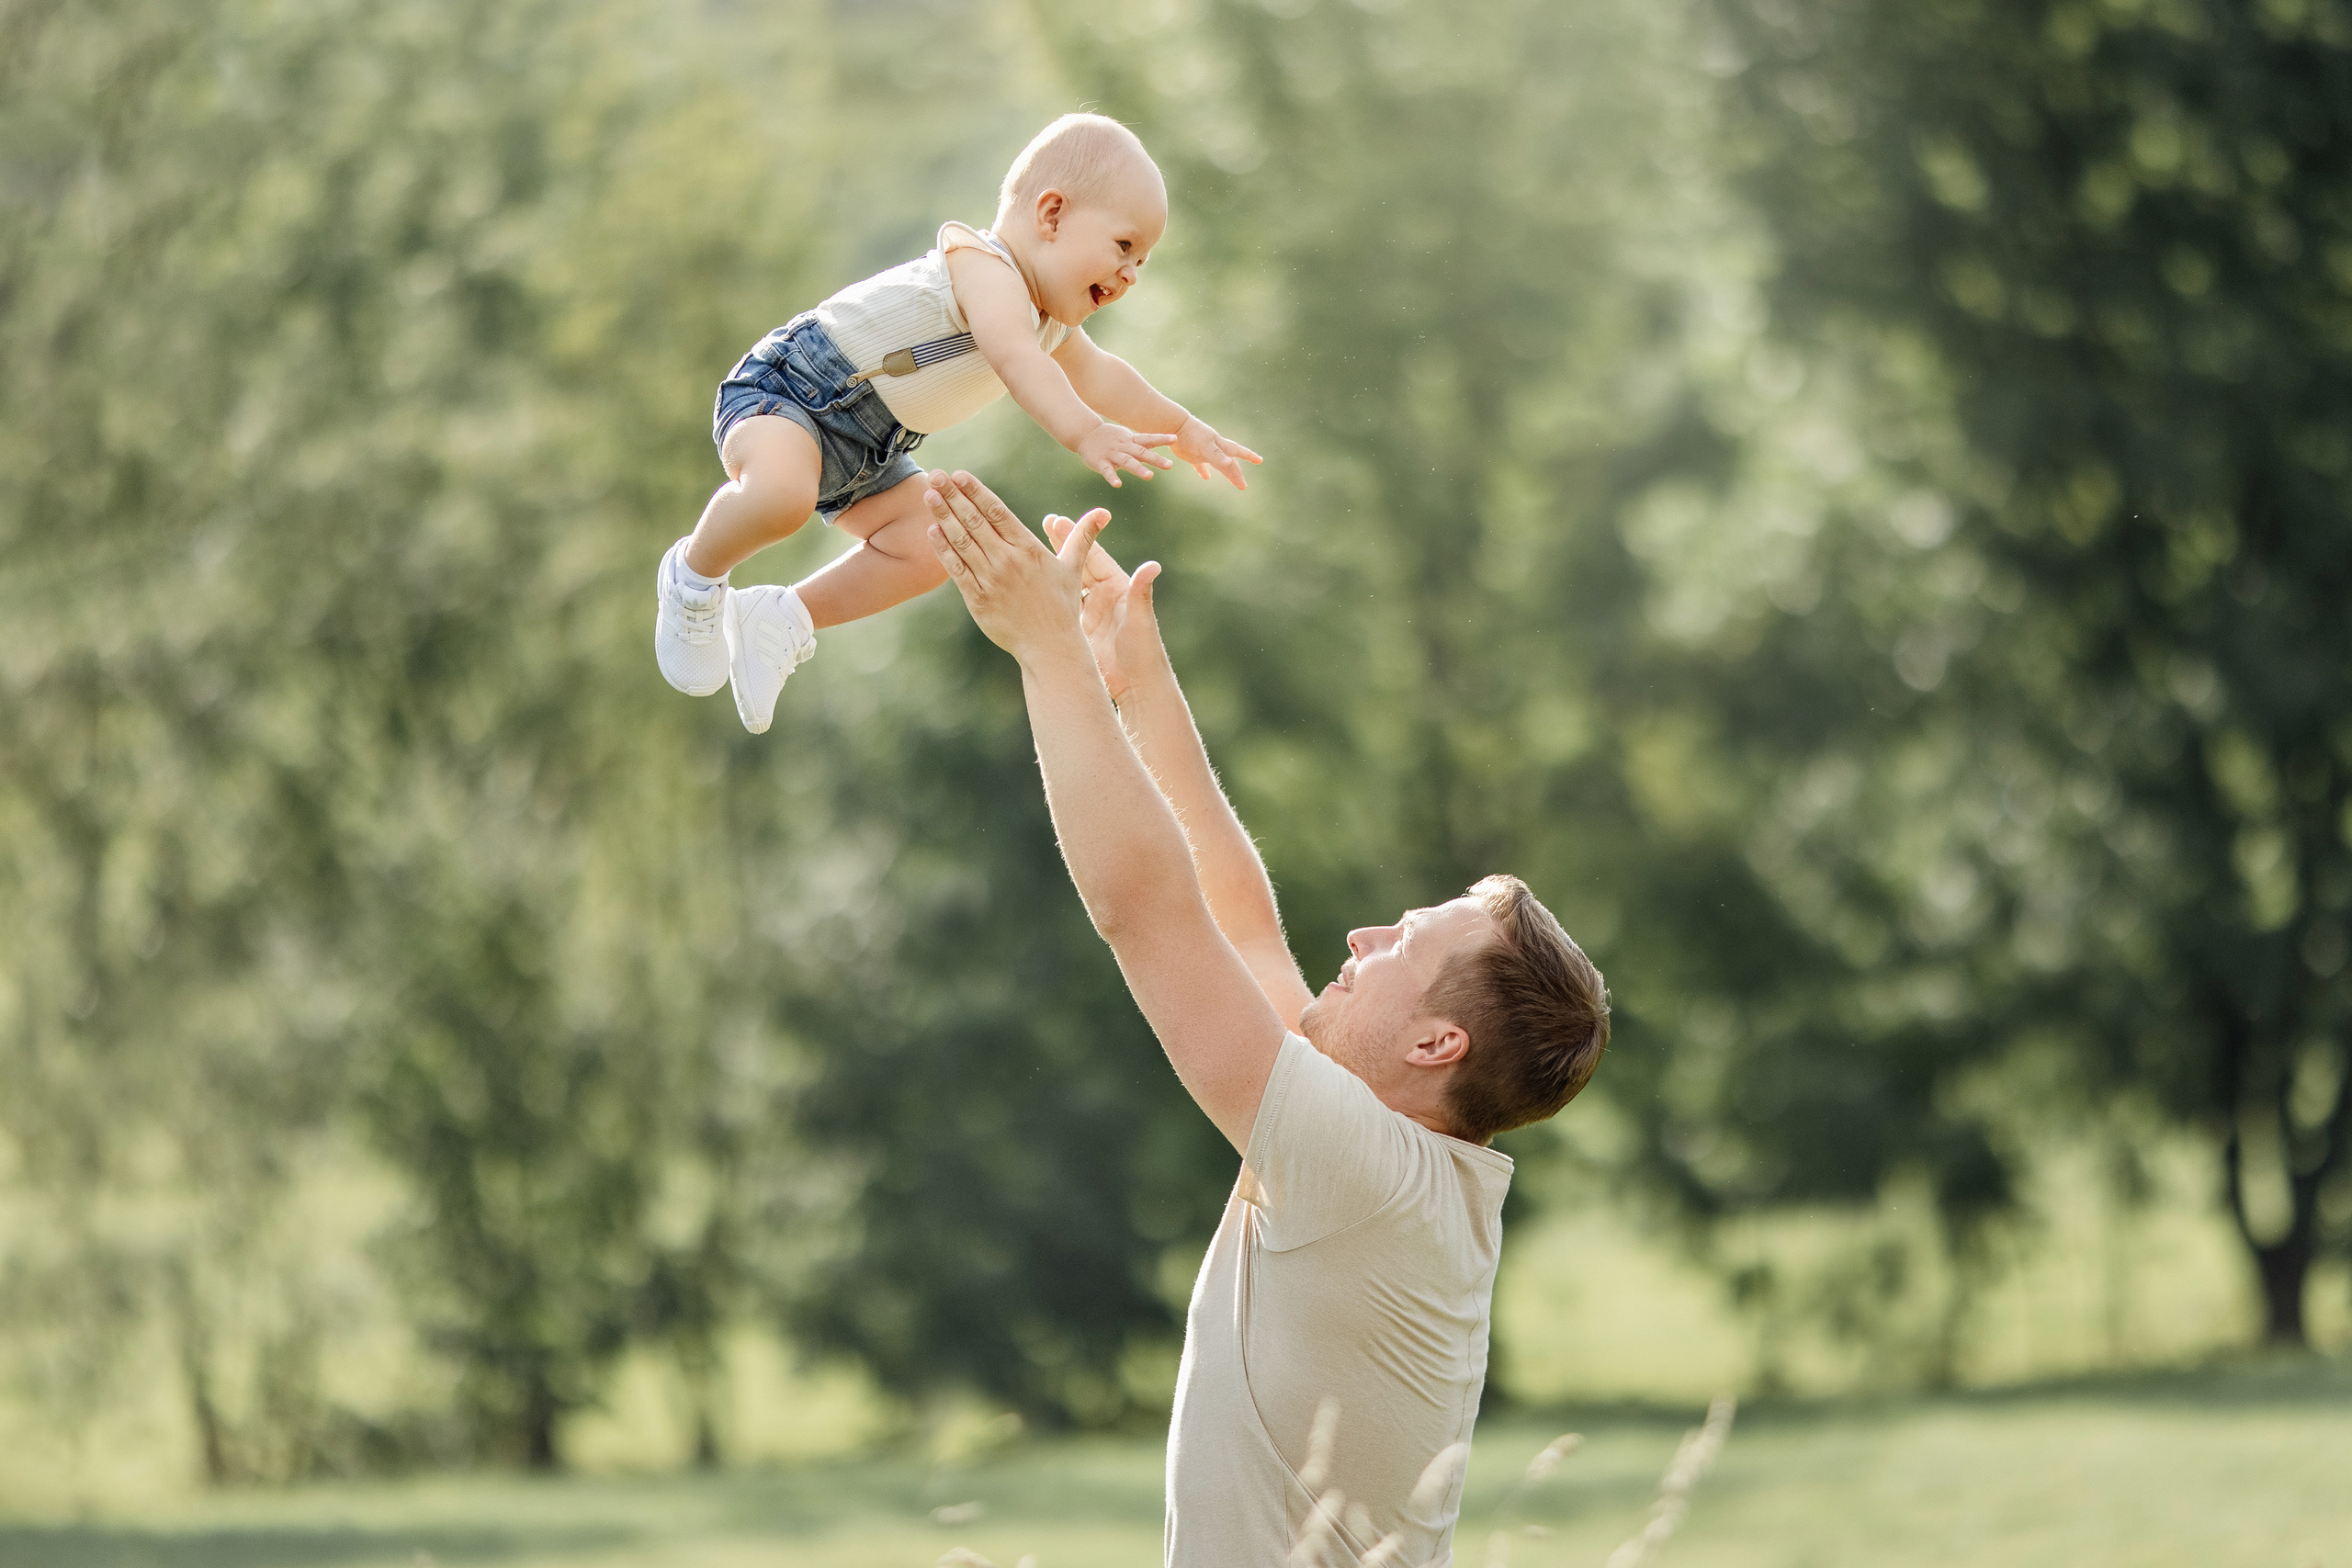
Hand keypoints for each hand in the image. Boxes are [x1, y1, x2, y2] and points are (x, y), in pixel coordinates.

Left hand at [923, 470, 1107, 662]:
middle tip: (936, 476)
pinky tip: (932, 531)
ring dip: (943, 516)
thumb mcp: (1073, 568)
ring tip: (929, 495)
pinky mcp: (978, 600)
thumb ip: (1082, 536)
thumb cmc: (1063, 606)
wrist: (1050, 646)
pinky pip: (957, 570)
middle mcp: (1007, 561)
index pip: (997, 512)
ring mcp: (991, 580)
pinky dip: (943, 550)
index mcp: (1028, 549)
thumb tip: (1104, 512)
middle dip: (953, 496)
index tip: (960, 475)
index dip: (976, 491)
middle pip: (975, 521)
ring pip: (962, 541)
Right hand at [1045, 514, 1167, 704]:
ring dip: (1050, 568)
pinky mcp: (1079, 630)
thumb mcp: (1140, 621)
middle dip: (1060, 545)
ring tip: (1029, 550)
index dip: (1075, 538)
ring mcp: (1089, 613)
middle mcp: (1102, 596)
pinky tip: (1029, 586)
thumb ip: (1141, 593)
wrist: (1137, 686)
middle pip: (1077, 565)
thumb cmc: (1143, 653)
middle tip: (1041, 523)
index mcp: (1117, 588)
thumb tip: (1152, 566)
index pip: (1093, 557)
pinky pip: (1061, 607)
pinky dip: (1048, 595)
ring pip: (1066, 584)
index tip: (1056, 521)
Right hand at [1076, 422, 1177, 487]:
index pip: (1148, 439)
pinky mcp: (1100, 462)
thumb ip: (1139, 446)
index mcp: (1131, 441)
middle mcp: (1124, 446)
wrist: (1084, 433)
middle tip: (1169, 465)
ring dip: (1138, 469)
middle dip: (1156, 459)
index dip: (1161, 438)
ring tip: (1149, 476)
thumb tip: (1155, 454)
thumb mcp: (1125, 438)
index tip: (1175, 438)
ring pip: (1127, 461)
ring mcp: (1112, 454)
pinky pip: (1107, 471)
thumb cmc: (1108, 437)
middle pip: (1142, 452)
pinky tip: (1118, 485)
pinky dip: (1112, 477)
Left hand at [1168, 414, 1262, 489]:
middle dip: (1237, 474)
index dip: (1249, 456)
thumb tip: (1230, 463)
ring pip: (1219, 465)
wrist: (1175, 426)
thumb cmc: (1192, 435)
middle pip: (1229, 463)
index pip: (1238, 452)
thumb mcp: (1205, 445)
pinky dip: (1203, 471)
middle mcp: (1215, 449)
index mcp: (1220, 446)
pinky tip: (1206, 478)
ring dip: (1226, 473)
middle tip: (1243, 486)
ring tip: (1233, 482)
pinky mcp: (1193, 455)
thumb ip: (1217, 455)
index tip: (1260, 460)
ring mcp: (1204, 452)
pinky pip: (1200, 465)